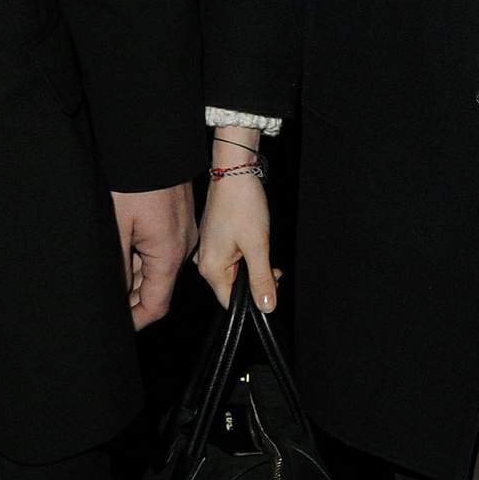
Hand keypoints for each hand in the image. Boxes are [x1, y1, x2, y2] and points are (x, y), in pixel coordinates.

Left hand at [110, 182, 197, 328]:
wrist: (154, 143)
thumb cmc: (135, 181)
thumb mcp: (116, 228)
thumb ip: (117, 267)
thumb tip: (115, 296)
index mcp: (169, 255)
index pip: (156, 305)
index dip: (135, 321)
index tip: (116, 328)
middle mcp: (181, 247)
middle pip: (156, 287)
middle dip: (131, 300)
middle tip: (105, 306)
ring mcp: (182, 232)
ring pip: (156, 267)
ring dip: (133, 278)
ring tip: (107, 280)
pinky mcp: (177, 219)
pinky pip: (159, 248)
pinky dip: (140, 258)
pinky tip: (120, 253)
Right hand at [196, 166, 279, 311]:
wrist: (234, 172)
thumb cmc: (243, 205)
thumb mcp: (258, 246)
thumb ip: (262, 279)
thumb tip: (266, 306)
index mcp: (210, 268)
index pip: (230, 301)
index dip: (253, 299)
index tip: (271, 285)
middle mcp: (205, 262)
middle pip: (233, 287)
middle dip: (256, 280)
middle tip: (273, 265)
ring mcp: (208, 250)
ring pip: (234, 272)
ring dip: (253, 266)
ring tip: (263, 247)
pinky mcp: (215, 239)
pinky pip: (231, 257)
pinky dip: (246, 255)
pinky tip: (254, 240)